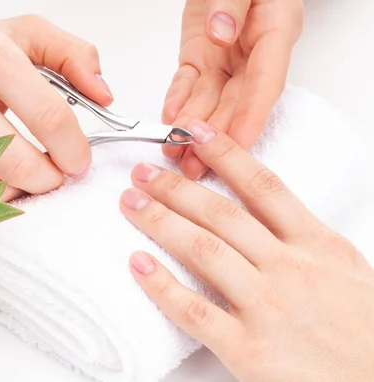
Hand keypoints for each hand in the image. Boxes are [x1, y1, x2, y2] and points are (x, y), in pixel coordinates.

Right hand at [0, 15, 113, 199]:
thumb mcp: (25, 33)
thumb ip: (74, 56)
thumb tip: (104, 96)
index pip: (50, 117)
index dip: (74, 149)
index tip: (80, 159)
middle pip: (21, 161)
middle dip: (51, 178)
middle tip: (58, 174)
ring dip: (24, 187)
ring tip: (32, 171)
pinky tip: (2, 172)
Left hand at [120, 121, 373, 380]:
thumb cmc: (364, 331)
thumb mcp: (345, 270)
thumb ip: (304, 240)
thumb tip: (263, 214)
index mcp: (315, 245)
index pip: (262, 186)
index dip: (224, 154)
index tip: (194, 132)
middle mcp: (289, 268)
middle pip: (221, 214)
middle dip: (176, 187)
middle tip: (143, 172)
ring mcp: (267, 307)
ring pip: (203, 250)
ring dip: (160, 220)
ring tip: (131, 202)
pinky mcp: (248, 350)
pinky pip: (196, 311)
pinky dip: (162, 286)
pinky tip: (138, 264)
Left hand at [163, 0, 302, 179]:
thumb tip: (222, 32)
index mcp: (276, 29)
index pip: (266, 82)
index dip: (251, 117)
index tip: (237, 145)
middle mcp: (253, 51)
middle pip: (235, 100)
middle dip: (215, 136)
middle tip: (195, 165)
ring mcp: (226, 56)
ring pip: (210, 98)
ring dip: (192, 127)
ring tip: (175, 152)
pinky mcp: (201, 54)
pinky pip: (189, 82)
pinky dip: (177, 100)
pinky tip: (168, 119)